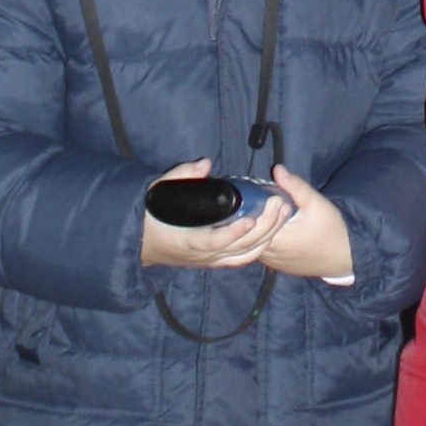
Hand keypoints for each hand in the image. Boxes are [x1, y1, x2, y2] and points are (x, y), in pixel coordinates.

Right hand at [138, 160, 280, 270]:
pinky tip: (273, 230)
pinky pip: (241, 259)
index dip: (233, 233)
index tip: (250, 220)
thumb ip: (180, 176)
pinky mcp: (215, 261)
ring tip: (283, 214)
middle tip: (280, 205)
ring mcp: (210, 261)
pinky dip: (259, 247)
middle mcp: (201, 255)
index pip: (213, 242)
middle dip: (263, 229)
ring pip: (244, 256)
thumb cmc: (151, 215)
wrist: (141, 243)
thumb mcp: (158, 192)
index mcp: (187, 241)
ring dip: (267, 237)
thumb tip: (205, 164)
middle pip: (238, 249)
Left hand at [252, 165, 353, 279]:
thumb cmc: (331, 230)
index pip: (251, 221)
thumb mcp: (316, 204)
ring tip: (270, 213)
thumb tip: (277, 169)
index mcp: (274, 240)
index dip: (255, 205)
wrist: (345, 258)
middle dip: (255, 214)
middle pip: (249, 232)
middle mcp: (268, 255)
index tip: (266, 195)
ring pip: (253, 242)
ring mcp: (272, 263)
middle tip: (268, 201)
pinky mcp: (277, 266)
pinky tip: (276, 227)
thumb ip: (295, 186)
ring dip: (258, 227)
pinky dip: (263, 238)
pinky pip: (261, 250)